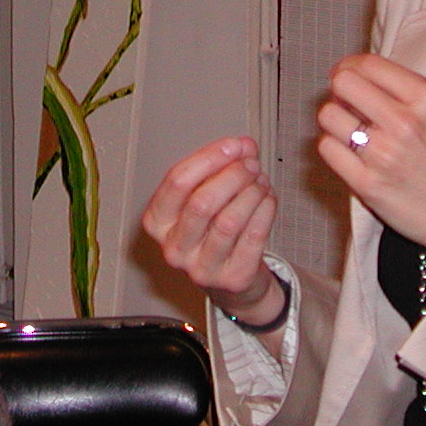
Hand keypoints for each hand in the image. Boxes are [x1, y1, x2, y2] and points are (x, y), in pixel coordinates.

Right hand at [141, 136, 280, 324]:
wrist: (228, 277)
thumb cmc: (211, 229)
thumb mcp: (204, 196)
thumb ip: (219, 168)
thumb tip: (244, 146)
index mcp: (157, 222)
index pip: (177, 182)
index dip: (209, 159)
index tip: (233, 146)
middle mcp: (174, 248)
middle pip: (202, 202)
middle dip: (232, 176)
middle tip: (252, 164)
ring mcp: (201, 268)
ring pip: (229, 221)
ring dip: (251, 192)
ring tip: (261, 180)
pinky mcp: (231, 279)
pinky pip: (252, 237)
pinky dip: (264, 211)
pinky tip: (268, 198)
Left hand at [317, 53, 425, 266]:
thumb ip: (404, 92)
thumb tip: (358, 76)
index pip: (369, 64)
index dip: (350, 66)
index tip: (347, 74)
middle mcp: (404, 122)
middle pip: (343, 83)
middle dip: (340, 90)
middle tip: (347, 103)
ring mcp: (383, 154)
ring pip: (328, 114)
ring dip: (335, 120)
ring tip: (349, 131)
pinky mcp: (367, 183)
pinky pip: (327, 148)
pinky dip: (334, 147)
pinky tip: (349, 153)